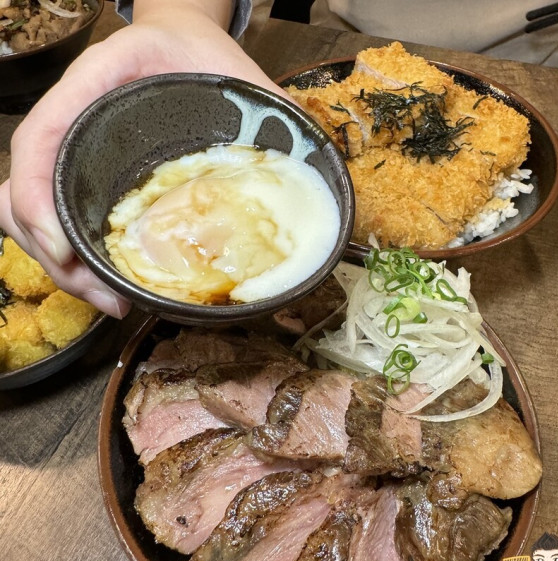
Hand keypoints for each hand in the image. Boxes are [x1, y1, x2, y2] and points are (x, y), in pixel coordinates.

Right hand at [0, 2, 285, 317]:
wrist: (185, 39)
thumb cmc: (210, 56)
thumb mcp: (243, 78)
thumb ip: (270, 117)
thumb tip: (305, 177)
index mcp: (101, 79)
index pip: (40, 139)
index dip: (38, 203)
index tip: (66, 254)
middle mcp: (75, 114)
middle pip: (25, 191)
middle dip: (56, 258)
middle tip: (109, 299)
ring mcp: (76, 146)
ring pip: (33, 210)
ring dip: (62, 265)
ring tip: (112, 300)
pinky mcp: (89, 169)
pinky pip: (61, 212)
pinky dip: (74, 252)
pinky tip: (109, 278)